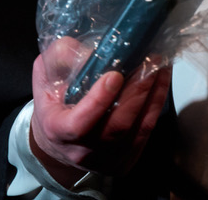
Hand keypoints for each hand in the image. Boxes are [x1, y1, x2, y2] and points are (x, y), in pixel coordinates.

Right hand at [29, 37, 171, 185]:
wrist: (60, 145)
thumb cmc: (54, 106)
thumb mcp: (46, 79)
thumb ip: (60, 60)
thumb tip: (89, 49)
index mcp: (58, 131)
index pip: (79, 124)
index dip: (98, 101)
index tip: (114, 75)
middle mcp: (83, 151)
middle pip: (118, 125)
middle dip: (138, 90)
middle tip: (150, 60)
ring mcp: (108, 159)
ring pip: (139, 128)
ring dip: (154, 93)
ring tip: (161, 65)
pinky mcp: (127, 159)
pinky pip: (148, 130)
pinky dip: (157, 102)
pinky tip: (161, 80)